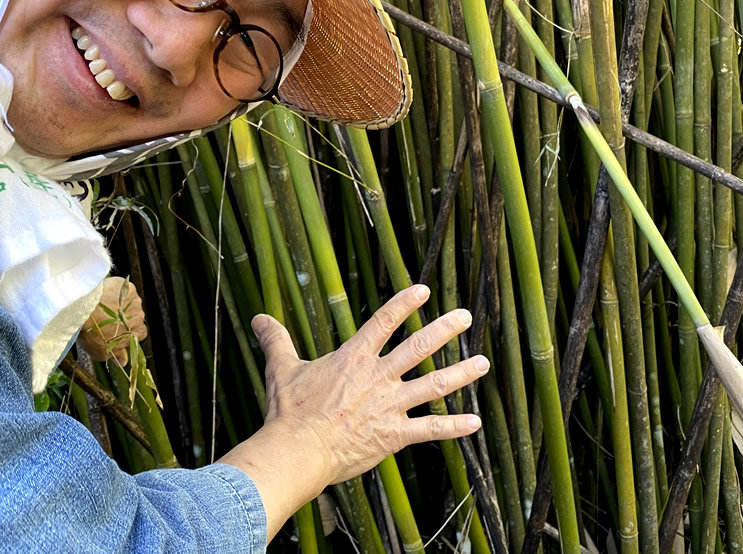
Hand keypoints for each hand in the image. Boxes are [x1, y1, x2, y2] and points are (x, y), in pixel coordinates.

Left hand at [78, 276, 147, 365]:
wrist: (86, 310)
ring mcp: (134, 300)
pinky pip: (123, 290)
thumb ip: (117, 356)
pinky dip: (115, 292)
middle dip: (125, 318)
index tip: (119, 333)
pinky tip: (104, 296)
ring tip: (103, 307)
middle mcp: (140, 315)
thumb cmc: (93, 333)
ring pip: (129, 303)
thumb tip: (123, 362)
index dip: (130, 333)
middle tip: (108, 319)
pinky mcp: (126, 286)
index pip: (140, 334)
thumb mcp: (103, 352)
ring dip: (120, 305)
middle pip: (136, 317)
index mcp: (137, 332)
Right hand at [252, 284, 488, 485]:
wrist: (297, 451)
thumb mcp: (282, 369)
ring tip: (483, 363)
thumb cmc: (289, 411)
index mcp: (354, 358)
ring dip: (461, 373)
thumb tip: (258, 317)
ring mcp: (390, 406)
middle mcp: (378, 377)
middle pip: (418, 346)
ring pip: (434, 384)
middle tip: (466, 317)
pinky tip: (475, 422)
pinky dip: (454, 427)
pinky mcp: (395, 435)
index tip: (424, 290)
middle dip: (445, 329)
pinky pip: (431, 429)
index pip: (384, 321)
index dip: (404, 303)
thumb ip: (276, 340)